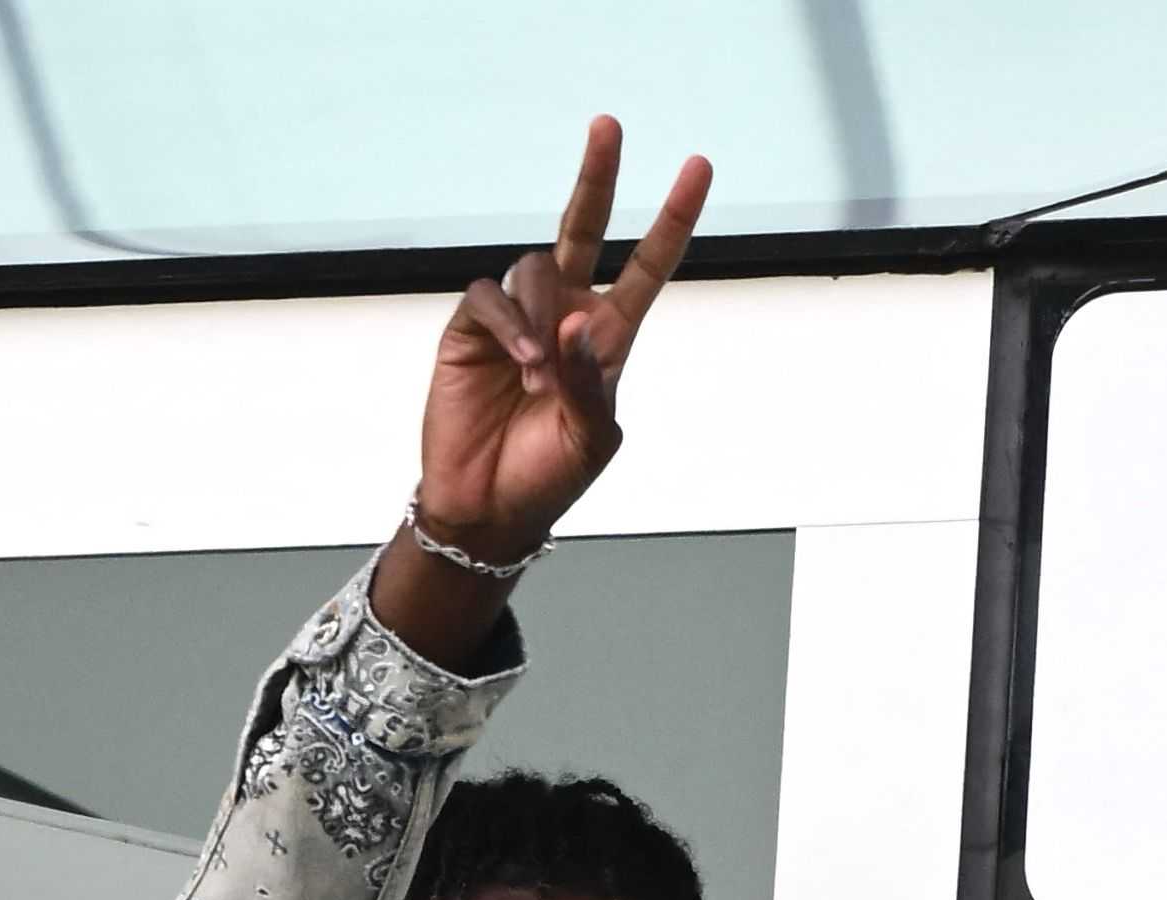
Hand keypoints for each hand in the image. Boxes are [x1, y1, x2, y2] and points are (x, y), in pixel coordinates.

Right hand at [415, 116, 711, 562]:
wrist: (489, 507)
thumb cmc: (549, 476)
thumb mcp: (591, 437)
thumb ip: (590, 380)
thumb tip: (579, 319)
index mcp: (609, 337)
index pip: (646, 265)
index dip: (673, 219)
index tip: (697, 168)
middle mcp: (564, 314)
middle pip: (583, 226)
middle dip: (597, 175)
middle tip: (610, 125)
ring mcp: (517, 317)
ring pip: (533, 269)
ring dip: (542, 316)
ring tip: (539, 377)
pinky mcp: (469, 328)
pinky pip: (489, 297)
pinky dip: (509, 326)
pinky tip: (521, 365)